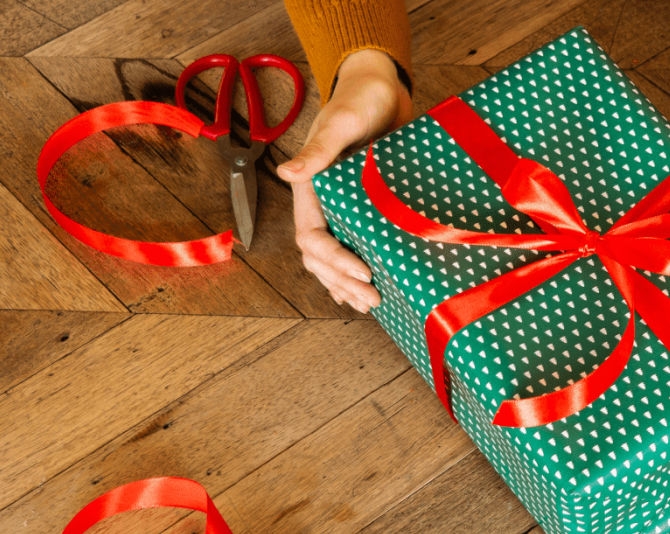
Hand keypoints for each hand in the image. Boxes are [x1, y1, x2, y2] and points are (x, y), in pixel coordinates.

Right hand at [276, 49, 413, 312]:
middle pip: (319, 257)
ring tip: (370, 304)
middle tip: (372, 300)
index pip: (312, 237)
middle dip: (341, 282)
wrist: (381, 91)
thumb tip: (288, 172)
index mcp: (311, 188)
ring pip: (331, 259)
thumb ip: (319, 149)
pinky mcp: (360, 211)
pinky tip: (363, 292)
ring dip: (345, 285)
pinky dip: (351, 274)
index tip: (364, 272)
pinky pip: (349, 248)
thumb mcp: (343, 122)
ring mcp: (340, 210)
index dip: (335, 259)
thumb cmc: (361, 101)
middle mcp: (321, 204)